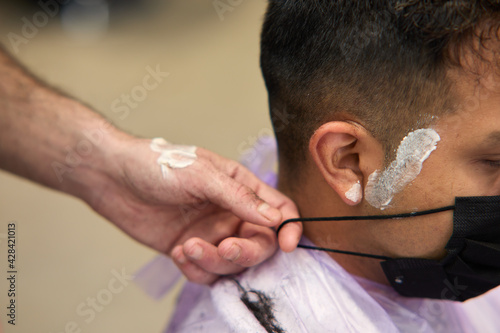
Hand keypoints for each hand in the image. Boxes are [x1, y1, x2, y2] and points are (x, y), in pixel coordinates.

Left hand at [87, 135, 300, 283]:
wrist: (114, 179)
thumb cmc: (159, 165)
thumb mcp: (202, 175)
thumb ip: (240, 197)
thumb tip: (276, 218)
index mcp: (241, 188)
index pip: (279, 210)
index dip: (290, 228)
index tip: (289, 245)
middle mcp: (231, 213)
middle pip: (260, 244)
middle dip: (244, 251)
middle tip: (225, 247)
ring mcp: (212, 233)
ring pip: (232, 263)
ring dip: (215, 262)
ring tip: (189, 247)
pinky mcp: (192, 250)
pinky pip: (207, 273)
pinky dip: (196, 270)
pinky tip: (179, 252)